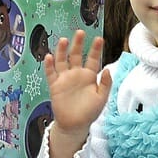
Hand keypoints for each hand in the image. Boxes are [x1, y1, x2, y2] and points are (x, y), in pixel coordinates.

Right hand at [43, 30, 109, 157]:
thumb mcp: (102, 98)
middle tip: (80, 32)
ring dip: (62, 51)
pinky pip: (51, 73)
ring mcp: (65, 78)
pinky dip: (49, 65)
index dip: (95, 49)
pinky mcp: (55, 85)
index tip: (99, 39)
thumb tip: (109, 70)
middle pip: (76, 55)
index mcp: (89, 76)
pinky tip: (48, 57)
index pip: (93, 59)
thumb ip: (106, 84)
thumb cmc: (89, 112)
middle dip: (78, 44)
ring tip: (64, 40)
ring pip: (62, 61)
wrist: (75, 125)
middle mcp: (76, 74)